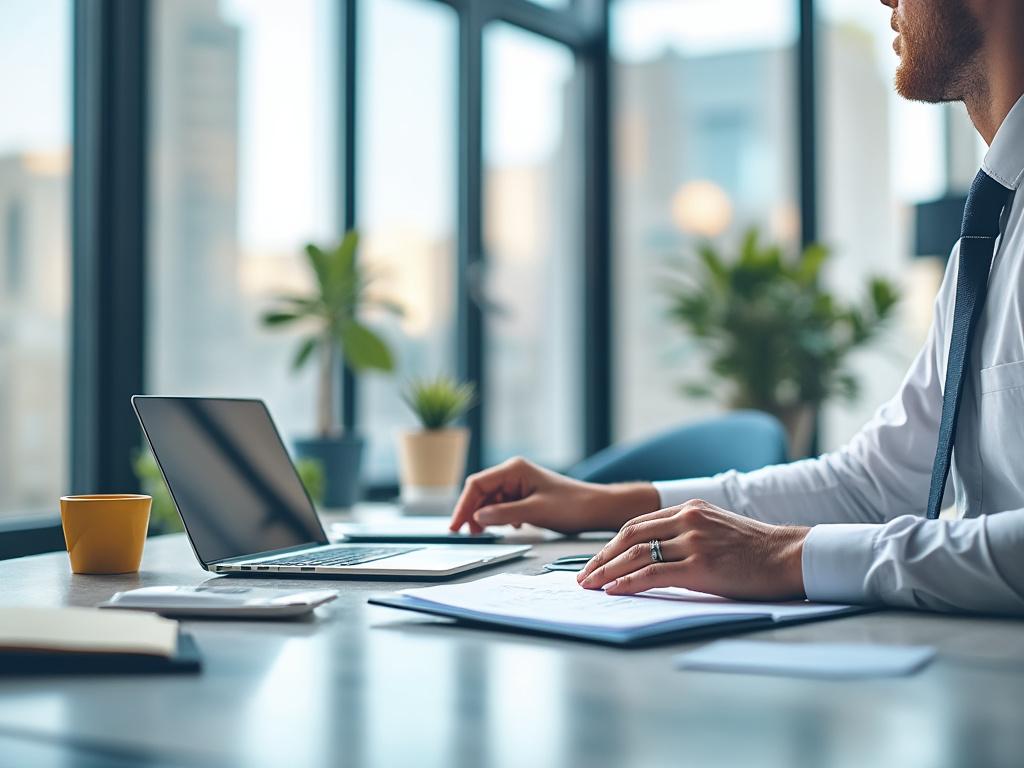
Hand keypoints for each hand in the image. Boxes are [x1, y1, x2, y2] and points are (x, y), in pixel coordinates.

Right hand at [448, 457, 659, 534]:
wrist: (595, 508)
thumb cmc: (571, 506)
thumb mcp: (535, 511)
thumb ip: (504, 514)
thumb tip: (477, 517)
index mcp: (514, 469)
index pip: (477, 484)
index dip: (463, 506)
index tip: (455, 526)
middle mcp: (513, 472)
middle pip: (480, 492)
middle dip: (472, 512)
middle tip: (466, 535)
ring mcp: (518, 483)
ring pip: (490, 500)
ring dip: (485, 516)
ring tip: (485, 533)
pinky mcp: (524, 495)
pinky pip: (502, 505)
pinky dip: (499, 517)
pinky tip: (509, 528)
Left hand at [576, 499, 808, 600]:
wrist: (790, 556)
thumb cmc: (757, 550)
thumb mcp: (718, 529)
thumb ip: (688, 533)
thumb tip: (656, 555)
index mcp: (690, 508)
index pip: (638, 523)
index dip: (612, 544)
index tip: (596, 559)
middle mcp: (688, 519)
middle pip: (630, 536)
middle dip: (602, 557)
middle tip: (583, 574)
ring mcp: (694, 541)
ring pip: (637, 554)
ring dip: (607, 571)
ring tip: (590, 585)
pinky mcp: (701, 566)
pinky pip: (654, 574)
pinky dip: (629, 582)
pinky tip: (613, 590)